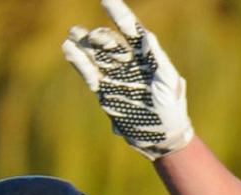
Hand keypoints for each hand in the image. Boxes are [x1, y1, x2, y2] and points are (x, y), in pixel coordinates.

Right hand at [63, 0, 193, 160]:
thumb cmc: (171, 107)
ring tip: (71, 34)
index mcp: (145, 54)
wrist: (163, 136)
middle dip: (99, 37)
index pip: (130, 29)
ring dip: (83, 46)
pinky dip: (80, 64)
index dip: (119, 14)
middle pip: (110, 42)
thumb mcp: (168, 81)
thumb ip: (158, 57)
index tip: (106, 0)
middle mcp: (128, 62)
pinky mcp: (105, 92)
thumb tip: (147, 36)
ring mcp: (115, 76)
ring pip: (96, 56)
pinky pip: (90, 75)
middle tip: (89, 35)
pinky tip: (69, 51)